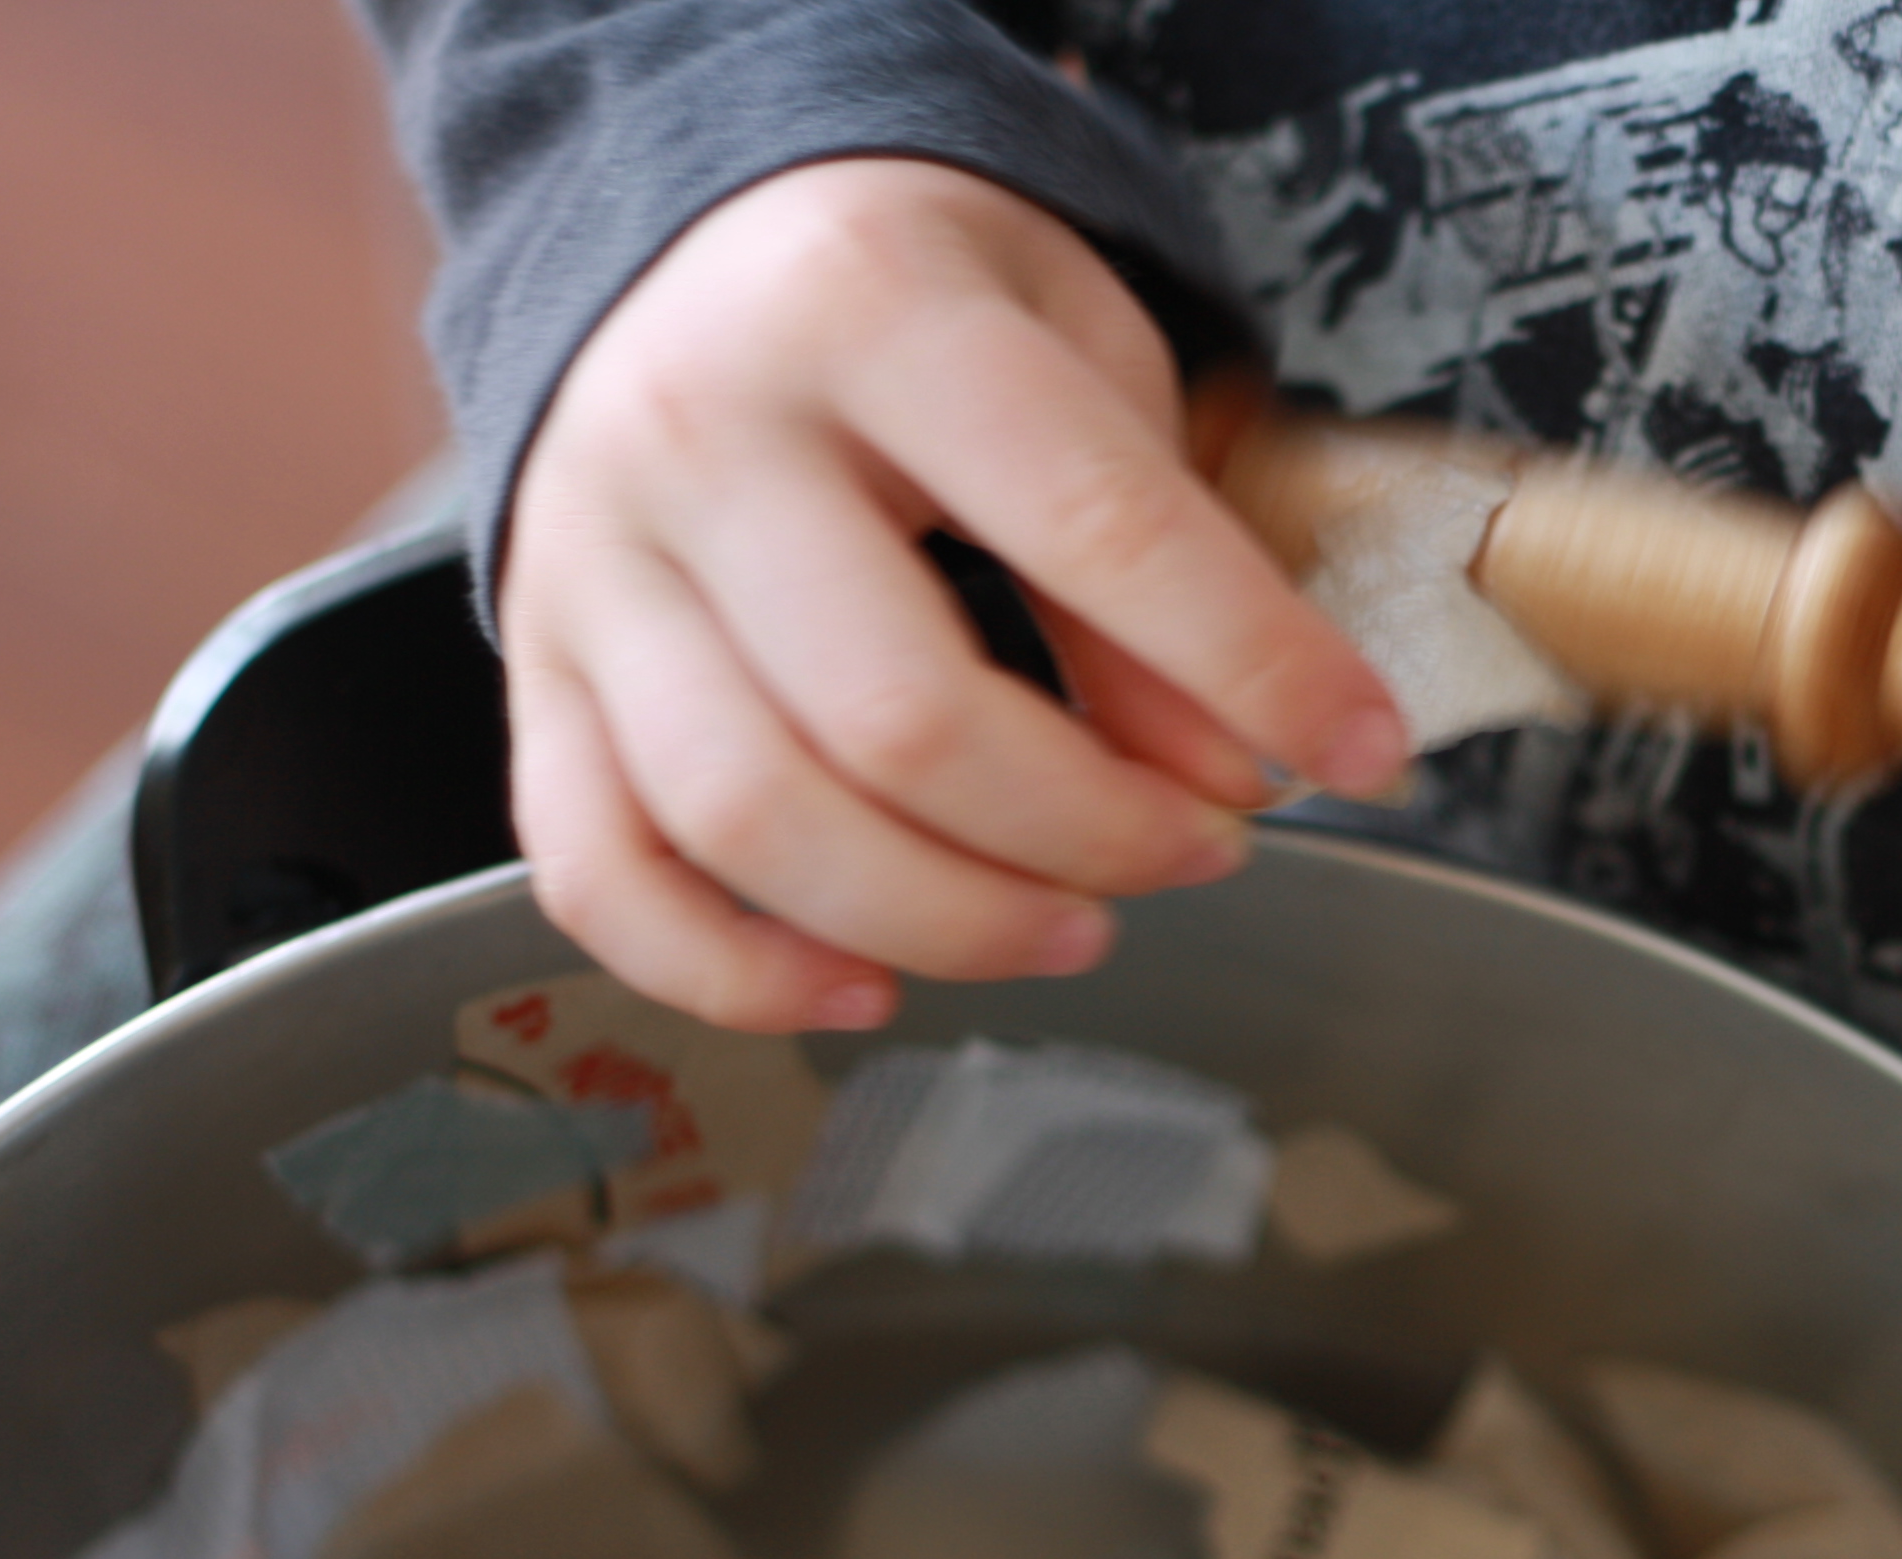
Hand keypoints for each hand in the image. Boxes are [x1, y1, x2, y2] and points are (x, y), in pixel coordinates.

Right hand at [498, 157, 1408, 1030]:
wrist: (703, 231)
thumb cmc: (921, 303)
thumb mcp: (1083, 362)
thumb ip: (1159, 560)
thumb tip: (1224, 773)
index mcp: (873, 314)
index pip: (1093, 528)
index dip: (1253, 666)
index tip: (1364, 752)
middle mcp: (702, 434)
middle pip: (898, 719)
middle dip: (1089, 831)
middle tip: (1201, 851)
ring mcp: (591, 560)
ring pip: (750, 818)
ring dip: (944, 920)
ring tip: (1073, 924)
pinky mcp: (536, 666)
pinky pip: (599, 869)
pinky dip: (729, 970)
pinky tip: (866, 984)